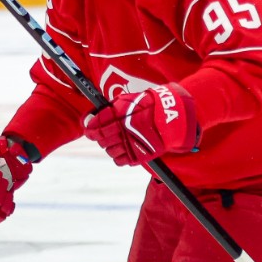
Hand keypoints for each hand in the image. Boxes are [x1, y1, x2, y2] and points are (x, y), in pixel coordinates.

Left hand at [84, 85, 198, 166]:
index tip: (90, 131)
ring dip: (110, 147)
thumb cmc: (149, 107)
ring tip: (118, 141)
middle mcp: (124, 131)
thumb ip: (110, 109)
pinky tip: (123, 149)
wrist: (171, 118)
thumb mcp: (128, 101)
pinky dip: (119, 156)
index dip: (91, 130)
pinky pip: (120, 161)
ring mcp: (131, 144)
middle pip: (102, 140)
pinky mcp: (138, 155)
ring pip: (110, 151)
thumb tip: (92, 117)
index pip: (96, 127)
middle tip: (105, 135)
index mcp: (120, 116)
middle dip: (101, 138)